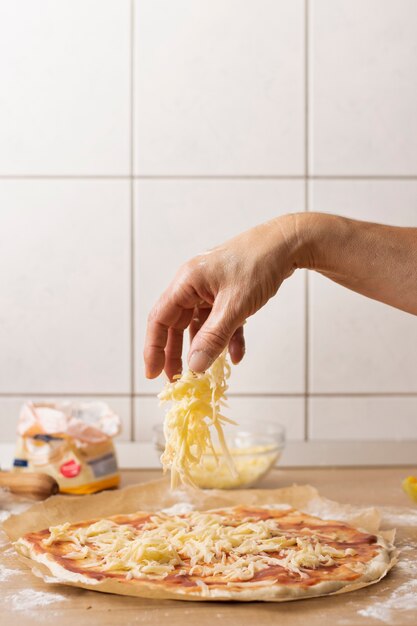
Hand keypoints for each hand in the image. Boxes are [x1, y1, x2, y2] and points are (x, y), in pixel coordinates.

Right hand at [144, 213, 303, 379]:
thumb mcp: (235, 306)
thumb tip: (194, 366)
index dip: (153, 348)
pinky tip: (236, 355)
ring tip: (203, 372)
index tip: (152, 373)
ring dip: (202, 347)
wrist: (288, 243)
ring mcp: (211, 288)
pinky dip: (226, 337)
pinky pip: (220, 320)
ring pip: (199, 324)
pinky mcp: (227, 292)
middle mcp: (194, 284)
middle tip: (176, 379)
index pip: (160, 319)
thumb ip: (214, 337)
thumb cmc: (259, 265)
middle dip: (176, 353)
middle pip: (176, 324)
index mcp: (186, 282)